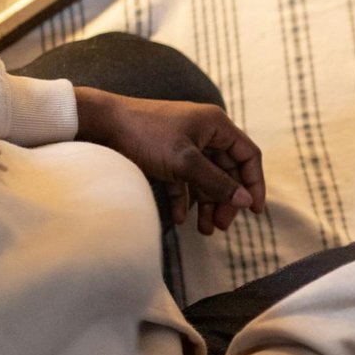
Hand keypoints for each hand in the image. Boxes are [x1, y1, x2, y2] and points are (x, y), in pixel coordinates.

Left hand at [75, 87, 264, 234]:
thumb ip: (217, 183)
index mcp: (216, 125)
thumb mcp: (185, 161)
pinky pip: (183, 181)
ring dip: (207, 203)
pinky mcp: (165, 155)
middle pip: (227, 171)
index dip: (254, 183)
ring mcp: (185, 144)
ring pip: (206, 178)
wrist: (100, 124)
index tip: (253, 211)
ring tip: (203, 229)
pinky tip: (180, 218)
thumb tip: (245, 201)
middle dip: (226, 199)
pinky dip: (184, 199)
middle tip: (221, 225)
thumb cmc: (145, 135)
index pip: (248, 156)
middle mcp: (204, 133)